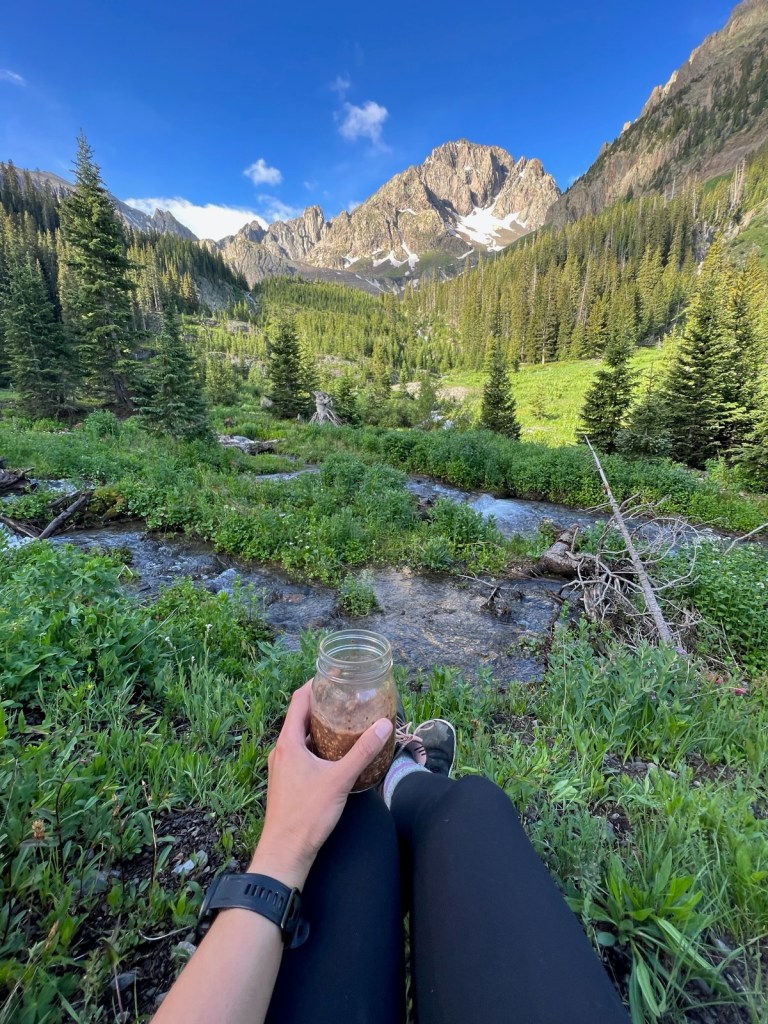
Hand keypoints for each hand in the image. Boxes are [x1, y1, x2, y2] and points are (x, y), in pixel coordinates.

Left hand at [249, 680, 392, 888]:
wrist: (285, 853)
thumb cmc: (307, 815)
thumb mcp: (340, 779)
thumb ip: (363, 752)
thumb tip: (384, 725)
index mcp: (288, 742)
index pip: (299, 700)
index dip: (315, 684)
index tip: (334, 675)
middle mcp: (281, 750)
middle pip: (300, 717)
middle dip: (322, 705)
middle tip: (347, 697)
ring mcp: (282, 767)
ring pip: (301, 737)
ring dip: (321, 727)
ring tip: (346, 722)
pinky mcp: (287, 781)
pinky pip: (302, 753)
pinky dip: (318, 746)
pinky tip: (336, 754)